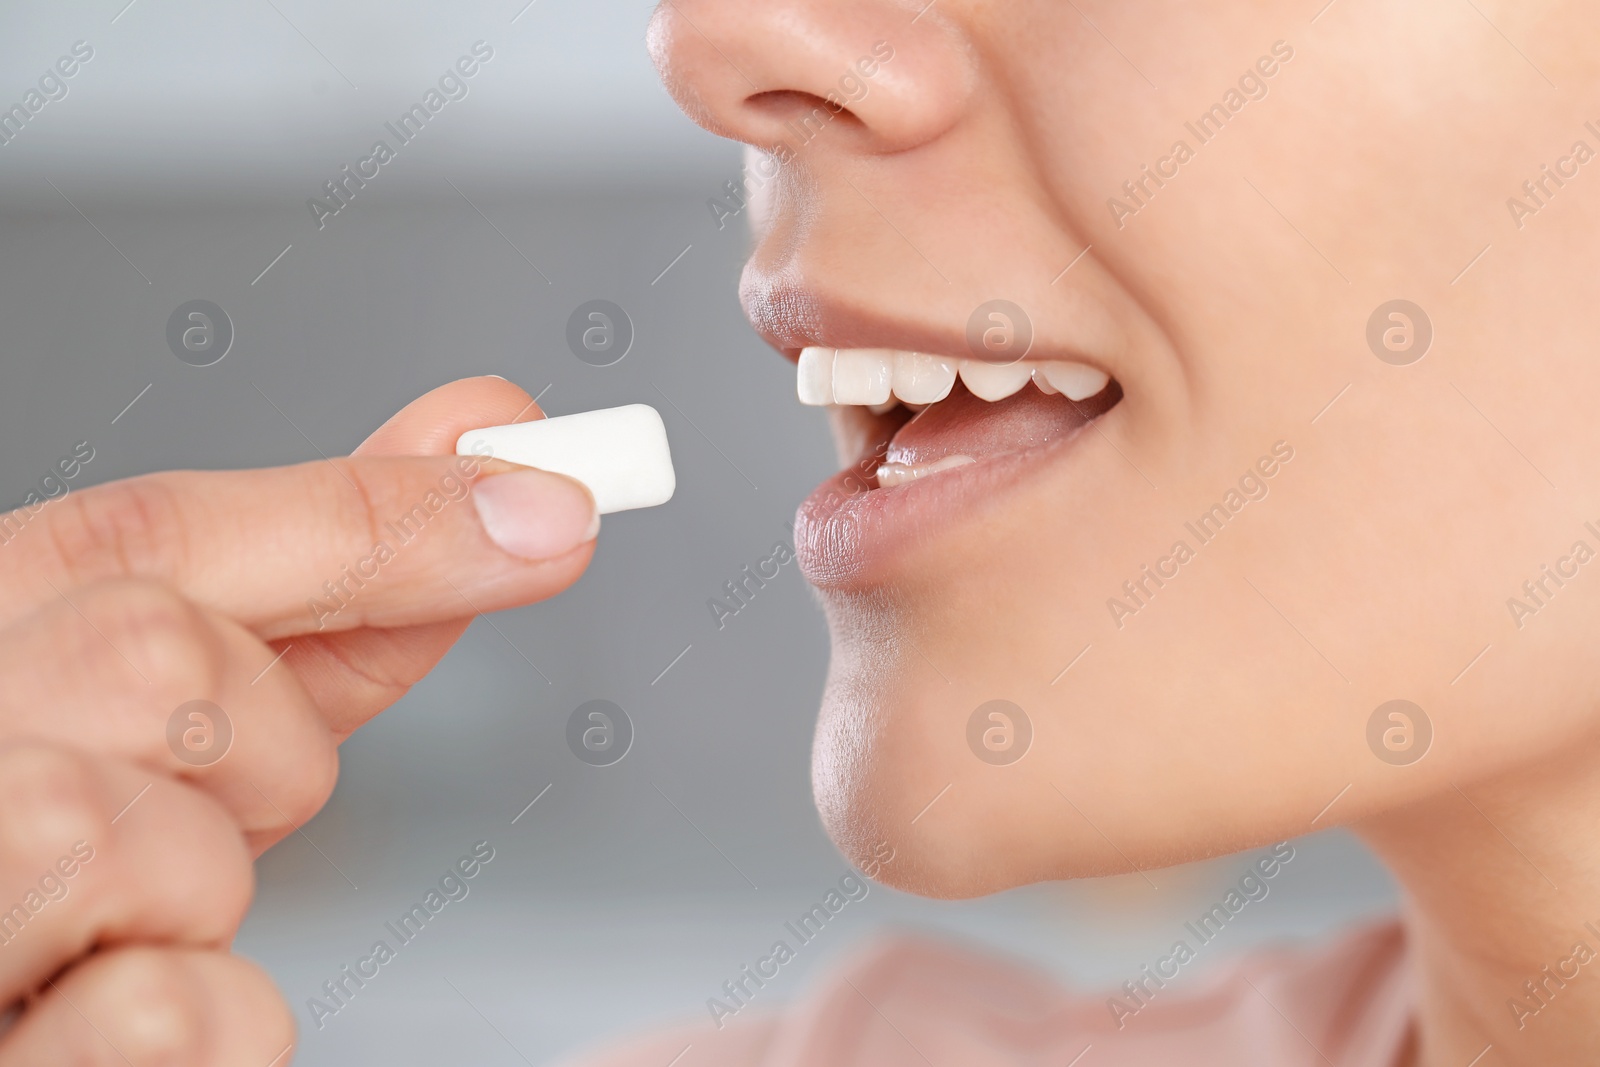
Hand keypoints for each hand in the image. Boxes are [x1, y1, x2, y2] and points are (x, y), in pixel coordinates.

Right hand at [0, 377, 593, 1064]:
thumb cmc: (57, 840)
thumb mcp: (181, 694)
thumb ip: (328, 583)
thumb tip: (498, 478)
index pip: (152, 531)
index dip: (373, 516)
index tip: (546, 502)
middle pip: (156, 661)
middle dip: (260, 737)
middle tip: (224, 798)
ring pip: (138, 839)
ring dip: (210, 882)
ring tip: (143, 910)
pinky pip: (166, 1015)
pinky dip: (215, 1017)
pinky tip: (137, 1007)